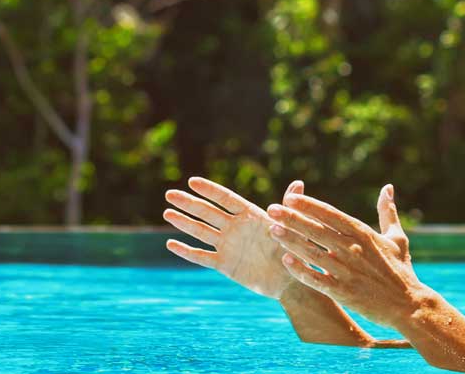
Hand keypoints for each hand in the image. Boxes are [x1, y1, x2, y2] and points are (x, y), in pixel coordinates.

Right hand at [164, 176, 306, 299]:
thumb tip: (298, 184)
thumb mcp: (292, 228)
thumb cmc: (295, 252)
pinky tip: (171, 244)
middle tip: (169, 194)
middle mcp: (236, 228)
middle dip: (189, 203)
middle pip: (208, 212)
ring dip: (184, 223)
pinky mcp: (225, 265)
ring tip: (167, 212)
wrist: (292, 282)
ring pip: (201, 232)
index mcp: (251, 215)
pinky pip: (202, 257)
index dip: (209, 190)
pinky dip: (187, 252)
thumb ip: (288, 208)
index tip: (192, 181)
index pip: (226, 199)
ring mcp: (228, 246)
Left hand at [267, 184, 420, 328]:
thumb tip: (388, 187)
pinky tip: (286, 262)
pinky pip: (317, 279)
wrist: (409, 305)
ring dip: (291, 241)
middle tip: (271, 209)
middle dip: (292, 218)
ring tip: (272, 231)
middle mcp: (352, 249)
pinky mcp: (343, 291)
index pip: (330, 214)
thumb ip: (387, 212)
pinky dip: (301, 270)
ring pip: (312, 252)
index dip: (309, 205)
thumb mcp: (397, 237)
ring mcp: (346, 270)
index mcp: (363, 233)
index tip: (290, 198)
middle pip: (316, 230)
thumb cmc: (402, 270)